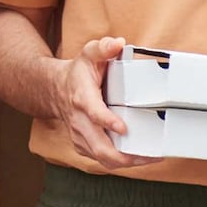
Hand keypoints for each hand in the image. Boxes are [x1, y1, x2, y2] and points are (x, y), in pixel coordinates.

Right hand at [49, 36, 158, 169]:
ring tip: (150, 159)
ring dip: (126, 163)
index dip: (107, 122)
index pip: (93, 114)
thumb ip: (103, 47)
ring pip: (101, 158)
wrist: (56, 90)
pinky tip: (139, 158)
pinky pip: (101, 160)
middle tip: (149, 155)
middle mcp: (79, 122)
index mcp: (82, 98)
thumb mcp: (89, 54)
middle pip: (99, 147)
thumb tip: (118, 44)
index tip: (124, 128)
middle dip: (124, 156)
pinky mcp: (83, 145)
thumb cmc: (78, 73)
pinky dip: (120, 163)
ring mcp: (80, 136)